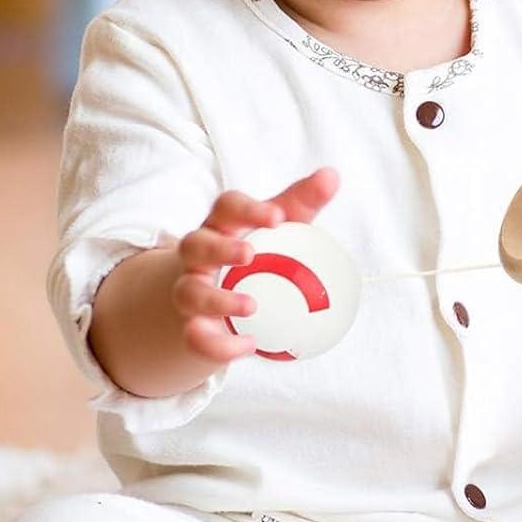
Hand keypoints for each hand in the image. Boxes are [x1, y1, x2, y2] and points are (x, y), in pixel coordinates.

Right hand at [171, 167, 339, 364]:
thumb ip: (303, 201)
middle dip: (219, 249)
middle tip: (249, 255)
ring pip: (189, 293)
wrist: (222, 294)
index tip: (276, 217)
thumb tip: (332, 175)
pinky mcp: (192, 324)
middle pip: (194, 244)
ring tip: (250, 306)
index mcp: (222, 225)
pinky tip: (249, 346)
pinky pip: (196, 337)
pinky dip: (219, 345)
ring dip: (217, 300)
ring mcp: (191, 290)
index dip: (247, 209)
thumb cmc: (258, 251)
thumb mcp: (280, 226)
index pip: (225, 207)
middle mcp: (198, 255)